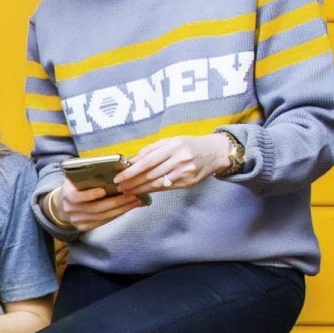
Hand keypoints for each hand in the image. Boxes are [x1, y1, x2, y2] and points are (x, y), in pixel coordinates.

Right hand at [51, 179, 141, 230]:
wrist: (62, 205)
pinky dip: (116, 215)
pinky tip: (127, 208)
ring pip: (102, 217)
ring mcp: (77, 220)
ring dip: (121, 209)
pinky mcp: (84, 227)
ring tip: (134, 201)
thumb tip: (111, 171)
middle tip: (132, 195)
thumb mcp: (75, 180)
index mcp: (67, 195)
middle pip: (96, 208)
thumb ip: (87, 177)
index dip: (90, 194)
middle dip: (116, 202)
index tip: (104, 190)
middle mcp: (71, 210)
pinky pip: (103, 222)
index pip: (77, 197)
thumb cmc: (74, 188)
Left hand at [115, 134, 231, 194]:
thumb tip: (131, 161)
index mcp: (173, 146)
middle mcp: (180, 160)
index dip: (131, 171)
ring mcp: (185, 172)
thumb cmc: (188, 145)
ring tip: (127, 191)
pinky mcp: (189, 183)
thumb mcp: (170, 141)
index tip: (119, 177)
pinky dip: (152, 190)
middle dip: (132, 182)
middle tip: (119, 187)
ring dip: (140, 189)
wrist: (214, 153)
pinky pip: (166, 188)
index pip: (147, 161)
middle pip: (151, 174)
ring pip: (157, 183)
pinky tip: (142, 191)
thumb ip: (150, 150)